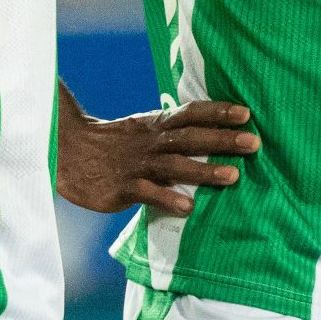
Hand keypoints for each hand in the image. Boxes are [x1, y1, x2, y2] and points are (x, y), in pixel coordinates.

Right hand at [56, 99, 259, 216]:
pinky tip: (189, 207)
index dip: (218, 112)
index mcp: (155, 125)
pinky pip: (147, 192)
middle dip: (222, 139)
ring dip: (204, 169)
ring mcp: (136, 164)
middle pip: (190, 137)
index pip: (191, 113)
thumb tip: (212, 135)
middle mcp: (150, 142)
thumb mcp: (143, 131)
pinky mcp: (121, 188)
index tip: (246, 113)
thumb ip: (172, 133)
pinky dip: (167, 198)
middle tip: (253, 142)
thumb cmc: (114, 145)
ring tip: (233, 176)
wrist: (67, 152)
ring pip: (174, 165)